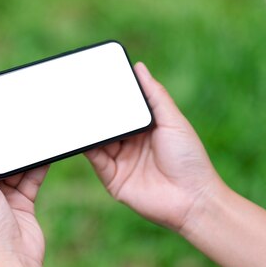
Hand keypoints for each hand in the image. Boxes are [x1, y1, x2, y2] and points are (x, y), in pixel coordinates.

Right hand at [85, 62, 222, 232]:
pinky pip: (94, 159)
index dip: (110, 96)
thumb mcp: (173, 121)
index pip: (122, 108)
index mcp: (145, 128)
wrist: (191, 199)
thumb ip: (155, 95)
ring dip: (87, 127)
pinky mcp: (112, 179)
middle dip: (94, 110)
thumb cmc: (189, 159)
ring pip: (97, 139)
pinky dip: (85, 147)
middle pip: (107, 123)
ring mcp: (120, 161)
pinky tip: (80, 133)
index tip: (95, 78)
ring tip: (74, 110)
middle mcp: (130, 143)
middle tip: (78, 92)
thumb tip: (139, 67)